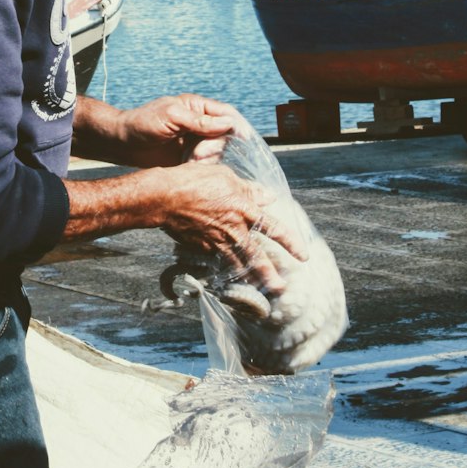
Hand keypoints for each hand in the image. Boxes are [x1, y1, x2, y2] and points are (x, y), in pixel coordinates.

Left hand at [116, 94, 252, 167]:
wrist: (123, 144)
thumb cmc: (142, 123)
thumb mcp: (171, 117)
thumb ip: (199, 121)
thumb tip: (228, 123)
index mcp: (196, 107)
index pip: (226, 112)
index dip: (237, 124)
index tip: (245, 138)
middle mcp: (199, 123)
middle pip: (224, 134)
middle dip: (215, 145)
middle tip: (198, 154)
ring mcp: (194, 141)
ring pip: (217, 151)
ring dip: (208, 157)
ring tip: (190, 160)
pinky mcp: (189, 157)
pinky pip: (206, 163)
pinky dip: (202, 167)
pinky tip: (189, 167)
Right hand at [159, 162, 307, 295]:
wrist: (163, 198)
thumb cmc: (194, 180)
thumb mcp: (225, 176)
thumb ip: (249, 189)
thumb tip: (268, 197)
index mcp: (244, 209)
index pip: (274, 228)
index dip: (291, 242)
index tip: (303, 255)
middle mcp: (234, 229)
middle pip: (256, 257)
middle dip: (269, 275)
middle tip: (280, 288)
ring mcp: (216, 242)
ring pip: (237, 263)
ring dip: (249, 277)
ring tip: (258, 290)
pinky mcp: (201, 247)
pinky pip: (217, 258)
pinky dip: (224, 265)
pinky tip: (226, 268)